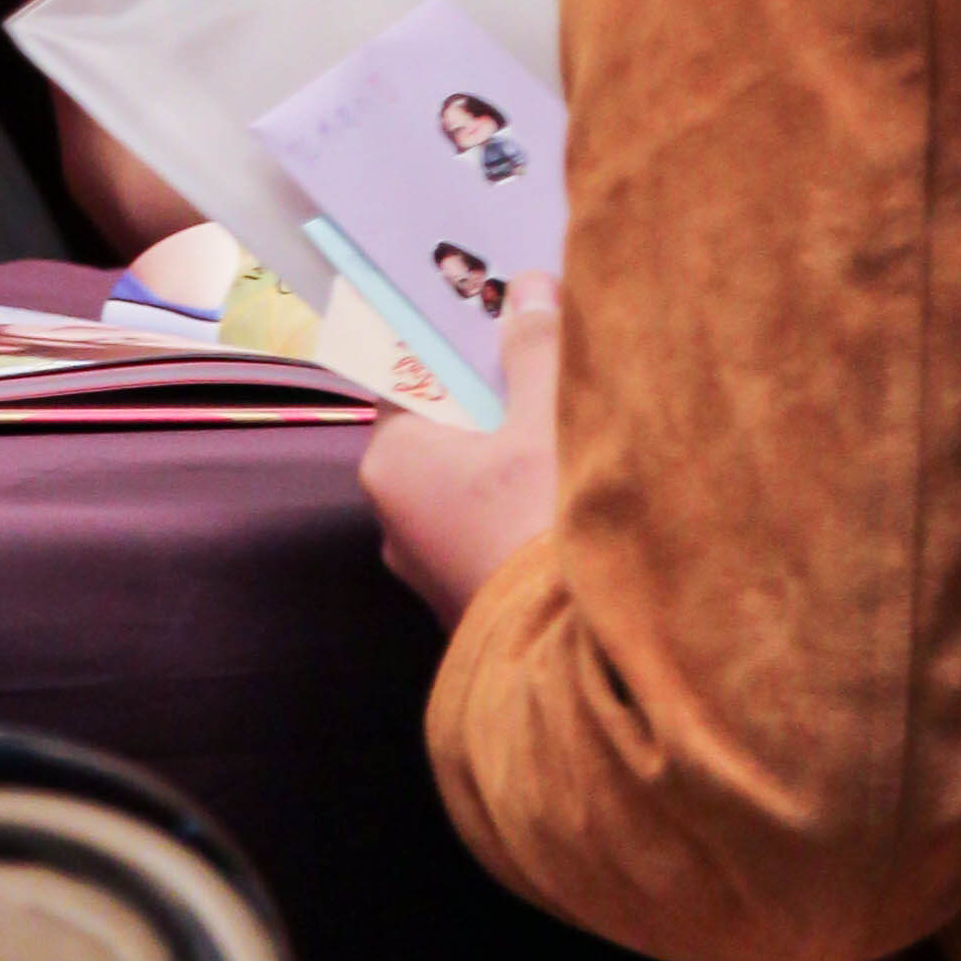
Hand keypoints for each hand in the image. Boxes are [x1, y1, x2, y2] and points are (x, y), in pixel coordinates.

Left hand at [359, 276, 562, 628]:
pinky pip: (484, 526)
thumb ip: (533, 352)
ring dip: (509, 451)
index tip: (489, 312)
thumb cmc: (541, 534)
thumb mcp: (544, 426)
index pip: (407, 376)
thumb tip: (528, 287)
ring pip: (467, 481)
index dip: (450, 341)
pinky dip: (517, 502)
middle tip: (539, 355)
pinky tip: (564, 492)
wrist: (570, 673)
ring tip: (563, 422)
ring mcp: (428, 564)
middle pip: (440, 428)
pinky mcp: (467, 598)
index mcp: (390, 461)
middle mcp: (393, 515)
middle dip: (489, 393)